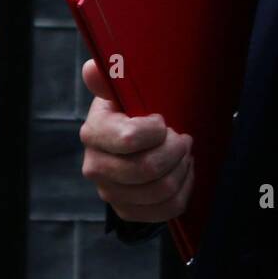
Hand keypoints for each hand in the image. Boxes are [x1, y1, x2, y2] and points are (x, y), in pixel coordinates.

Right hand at [78, 58, 193, 222]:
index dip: (157, 131)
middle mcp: (95, 166)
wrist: (132, 142)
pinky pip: (166, 210)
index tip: (163, 121)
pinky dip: (184, 190)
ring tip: (185, 153)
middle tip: (183, 138)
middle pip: (147, 169)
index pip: (129, 139)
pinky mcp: (127, 210)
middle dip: (176, 151)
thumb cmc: (134, 111)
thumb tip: (92, 68)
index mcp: (94, 132)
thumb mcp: (124, 91)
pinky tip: (183, 172)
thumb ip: (111, 79)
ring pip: (160, 191)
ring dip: (183, 169)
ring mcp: (110, 192)